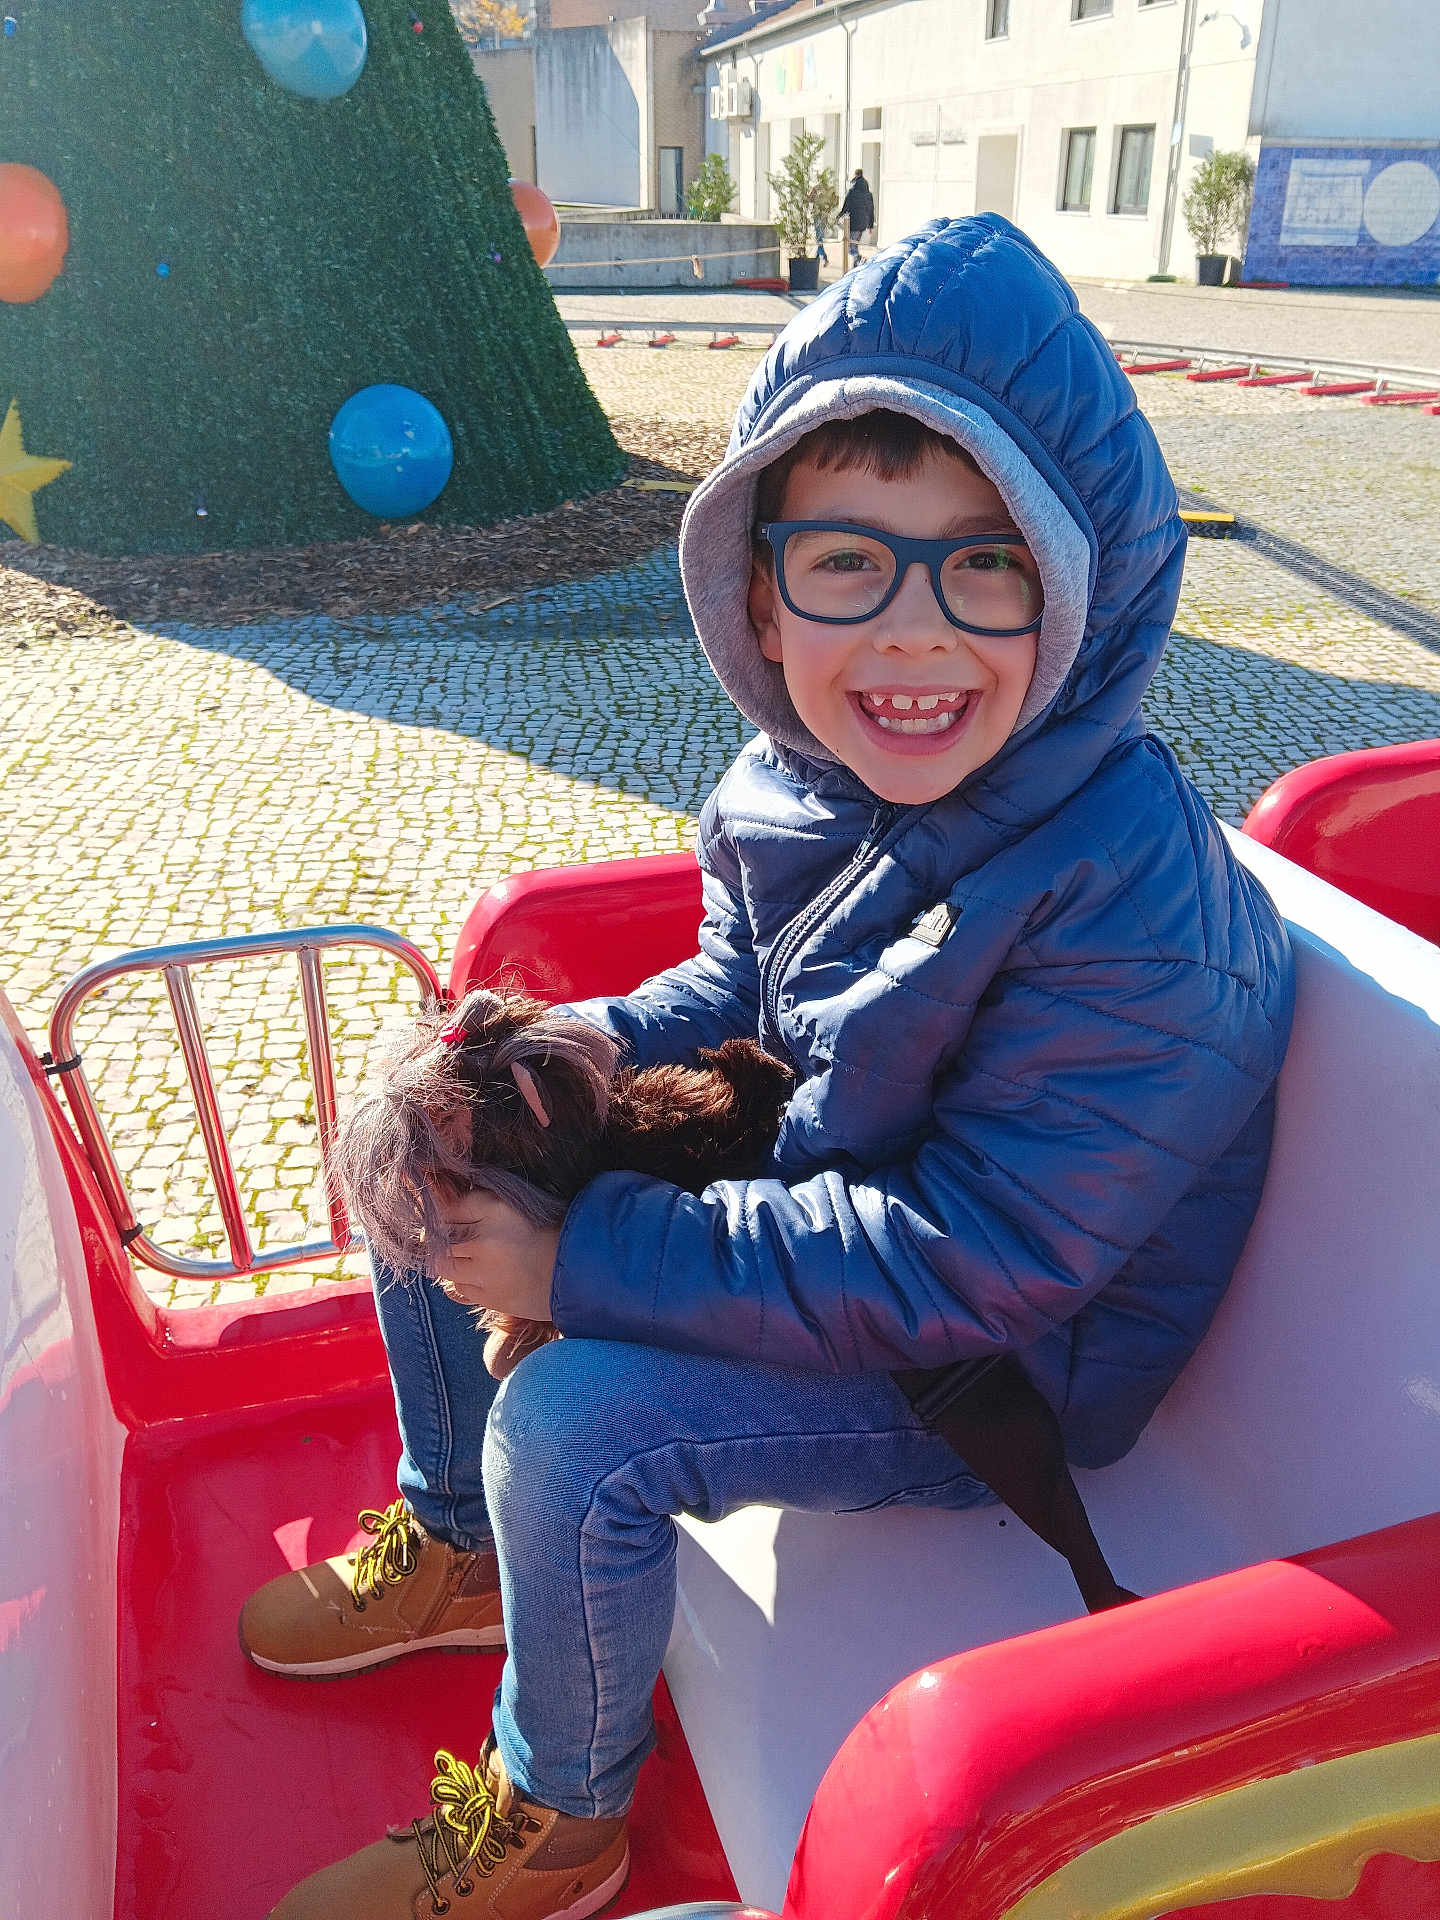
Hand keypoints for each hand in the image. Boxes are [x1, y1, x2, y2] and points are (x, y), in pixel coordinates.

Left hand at [431, 1189, 561, 1323]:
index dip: (446, 1212)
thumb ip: (481, 1201)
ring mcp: (484, 1270)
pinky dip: (461, 1282)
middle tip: (460, 1239)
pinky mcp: (486, 1296)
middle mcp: (485, 1238)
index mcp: (495, 1207)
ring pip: (443, 1264)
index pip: (449, 1207)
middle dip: (444, 1237)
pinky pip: (456, 1287)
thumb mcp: (516, 1206)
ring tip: (472, 1259)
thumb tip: (441, 1191)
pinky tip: (479, 1276)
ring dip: (452, 1261)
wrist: (577, 1274)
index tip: (450, 1216)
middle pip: (440, 1236)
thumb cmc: (550, 1234)